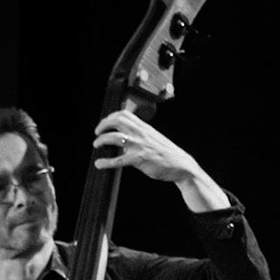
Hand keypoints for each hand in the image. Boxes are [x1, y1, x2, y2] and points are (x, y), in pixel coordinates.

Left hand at [92, 111, 229, 210]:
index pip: (123, 114)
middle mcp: (140, 133)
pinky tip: (99, 164)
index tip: (105, 123)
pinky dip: (106, 162)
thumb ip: (141, 134)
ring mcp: (139, 146)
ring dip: (101, 141)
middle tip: (97, 133)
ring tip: (97, 145)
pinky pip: (118, 160)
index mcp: (144, 127)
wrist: (182, 165)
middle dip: (102, 125)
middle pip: (116, 121)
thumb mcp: (154, 137)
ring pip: (113, 138)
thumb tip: (127, 135)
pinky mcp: (139, 159)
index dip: (110, 117)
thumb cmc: (168, 153)